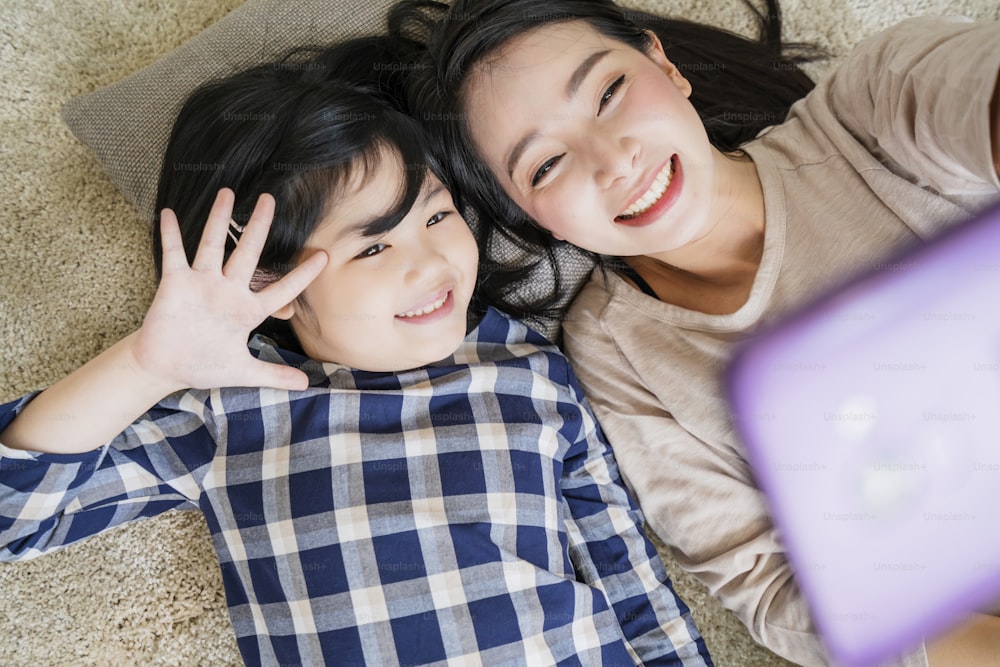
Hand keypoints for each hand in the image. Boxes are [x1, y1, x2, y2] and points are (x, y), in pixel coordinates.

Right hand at [130, 189, 327, 391]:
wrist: (165, 366)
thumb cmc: (203, 365)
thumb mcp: (244, 372)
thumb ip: (274, 376)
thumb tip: (307, 386)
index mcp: (247, 310)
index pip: (281, 289)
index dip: (302, 275)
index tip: (323, 256)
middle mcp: (228, 290)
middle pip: (249, 253)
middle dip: (260, 227)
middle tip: (271, 199)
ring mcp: (202, 283)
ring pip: (214, 245)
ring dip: (220, 220)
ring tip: (228, 192)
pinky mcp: (176, 283)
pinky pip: (174, 254)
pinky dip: (171, 235)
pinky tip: (169, 212)